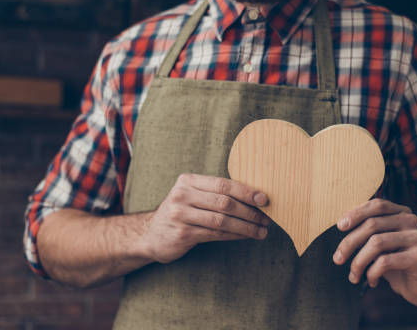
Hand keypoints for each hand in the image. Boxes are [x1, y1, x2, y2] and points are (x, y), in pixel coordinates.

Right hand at [142, 173, 269, 263]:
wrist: (149, 234)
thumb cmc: (181, 212)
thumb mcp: (192, 195)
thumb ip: (215, 193)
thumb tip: (254, 197)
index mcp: (188, 181)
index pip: (223, 184)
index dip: (246, 191)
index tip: (264, 199)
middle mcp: (182, 195)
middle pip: (224, 202)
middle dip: (250, 211)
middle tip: (266, 218)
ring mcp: (180, 215)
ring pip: (222, 220)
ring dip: (246, 227)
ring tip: (261, 231)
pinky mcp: (182, 234)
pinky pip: (216, 235)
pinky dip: (235, 235)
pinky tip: (246, 236)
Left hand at [333, 198, 416, 305]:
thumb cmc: (397, 262)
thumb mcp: (381, 244)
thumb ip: (367, 231)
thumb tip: (340, 225)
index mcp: (401, 213)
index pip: (376, 205)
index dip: (356, 213)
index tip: (339, 226)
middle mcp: (410, 221)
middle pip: (371, 225)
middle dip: (349, 243)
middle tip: (337, 259)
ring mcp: (416, 237)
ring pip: (376, 243)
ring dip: (358, 262)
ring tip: (354, 276)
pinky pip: (385, 261)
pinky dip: (372, 273)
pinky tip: (372, 281)